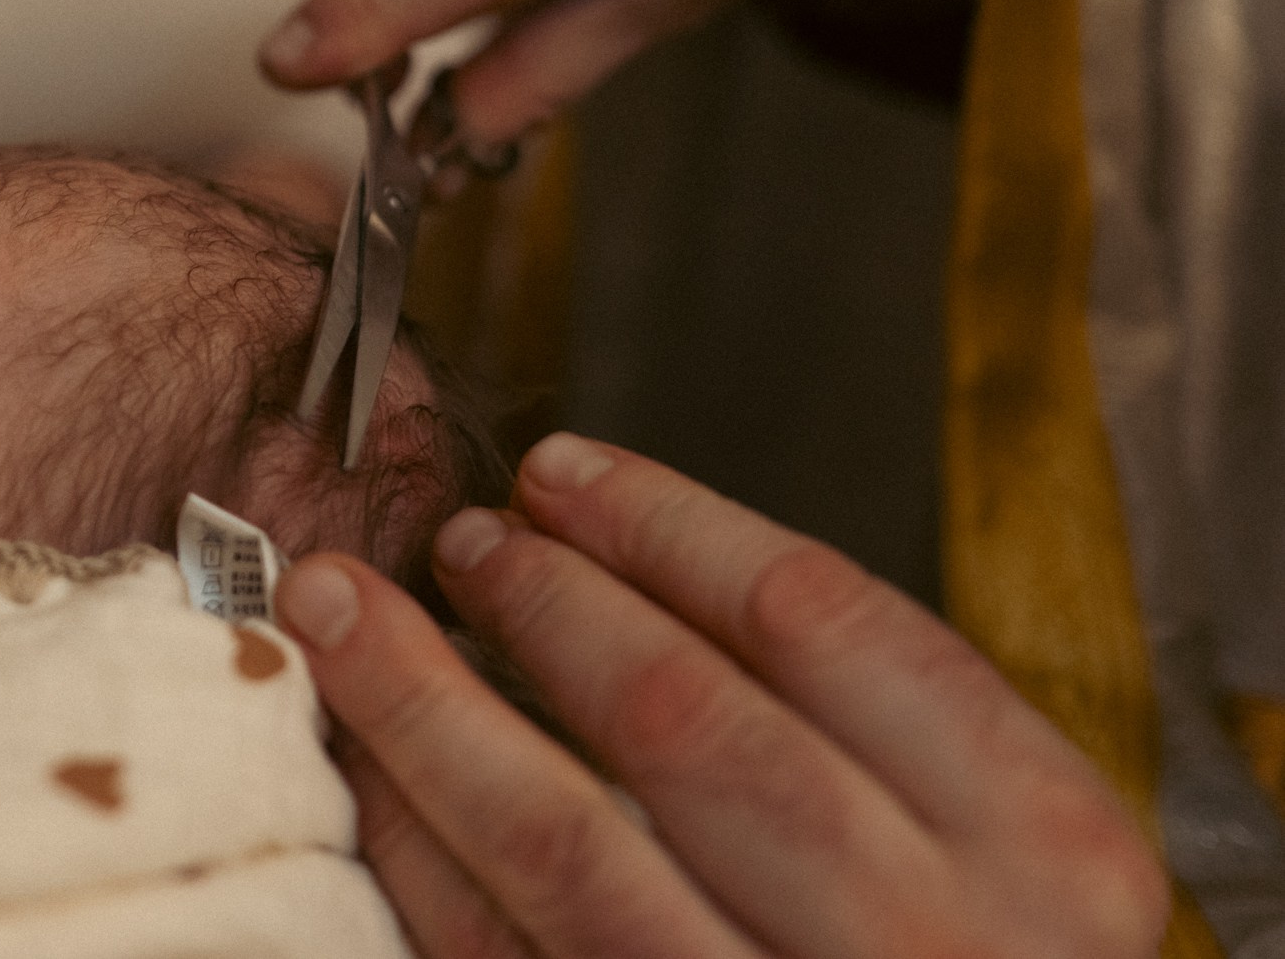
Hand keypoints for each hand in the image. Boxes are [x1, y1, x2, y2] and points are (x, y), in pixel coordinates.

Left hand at [275, 434, 1167, 958]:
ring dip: (427, 705)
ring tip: (346, 615)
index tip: (561, 472)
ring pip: (563, 839)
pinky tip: (367, 777)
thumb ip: (866, 731)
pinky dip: (419, 854)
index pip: (814, 616)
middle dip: (541, 601)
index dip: (662, 523)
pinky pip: (504, 952)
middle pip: (677, 714)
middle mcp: (921, 935)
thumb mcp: (1004, 852)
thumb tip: (619, 567)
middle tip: (459, 538)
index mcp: (1036, 840)